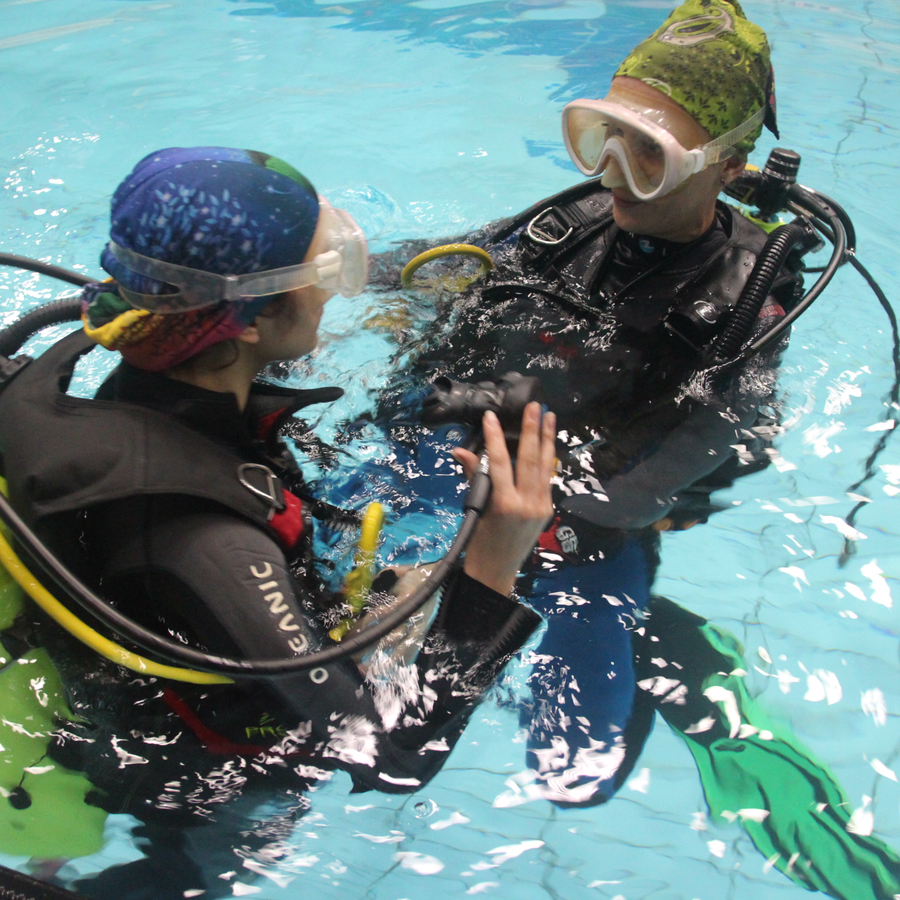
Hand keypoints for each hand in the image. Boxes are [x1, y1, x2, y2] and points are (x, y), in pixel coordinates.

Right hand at [452, 402, 555, 595]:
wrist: (496, 571)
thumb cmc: (479, 543)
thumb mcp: (475, 510)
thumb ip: (474, 477)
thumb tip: (461, 451)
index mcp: (504, 504)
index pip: (499, 462)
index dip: (495, 437)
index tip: (491, 417)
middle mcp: (527, 503)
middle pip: (530, 459)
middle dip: (532, 430)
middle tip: (534, 406)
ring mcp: (540, 507)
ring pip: (545, 467)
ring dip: (547, 439)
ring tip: (548, 416)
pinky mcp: (547, 509)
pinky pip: (547, 479)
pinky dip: (548, 459)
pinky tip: (548, 443)